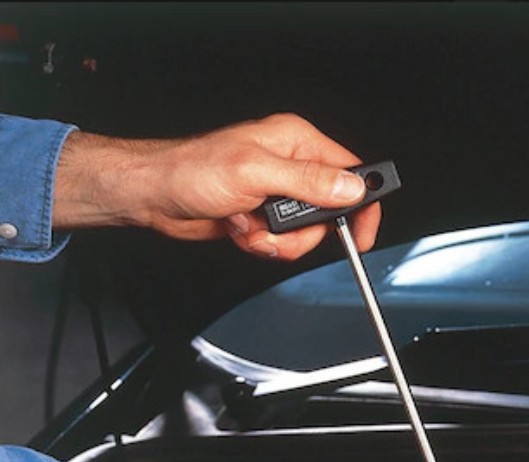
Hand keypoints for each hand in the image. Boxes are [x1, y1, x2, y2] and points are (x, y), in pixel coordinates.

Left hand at [53, 113, 379, 259]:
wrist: (157, 196)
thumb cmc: (193, 171)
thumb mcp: (256, 174)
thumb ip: (308, 182)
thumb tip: (350, 188)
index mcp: (296, 141)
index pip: (349, 173)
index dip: (360, 204)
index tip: (361, 234)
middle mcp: (290, 165)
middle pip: (329, 212)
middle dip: (303, 231)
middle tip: (276, 225)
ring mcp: (277, 193)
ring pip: (305, 234)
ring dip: (277, 240)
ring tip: (250, 225)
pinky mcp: (263, 216)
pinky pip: (282, 242)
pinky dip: (262, 244)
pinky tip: (240, 229)